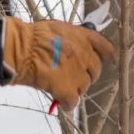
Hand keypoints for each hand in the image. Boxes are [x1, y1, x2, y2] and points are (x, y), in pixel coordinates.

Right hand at [2, 17, 116, 108]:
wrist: (22, 50)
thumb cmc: (34, 36)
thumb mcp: (58, 29)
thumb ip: (70, 39)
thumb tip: (71, 48)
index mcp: (84, 38)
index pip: (105, 48)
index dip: (108, 55)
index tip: (110, 60)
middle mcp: (86, 56)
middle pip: (94, 71)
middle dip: (86, 74)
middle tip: (71, 75)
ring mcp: (79, 75)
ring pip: (84, 87)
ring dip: (75, 88)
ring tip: (60, 86)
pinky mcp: (68, 91)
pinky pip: (72, 102)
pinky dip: (67, 103)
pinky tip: (59, 101)